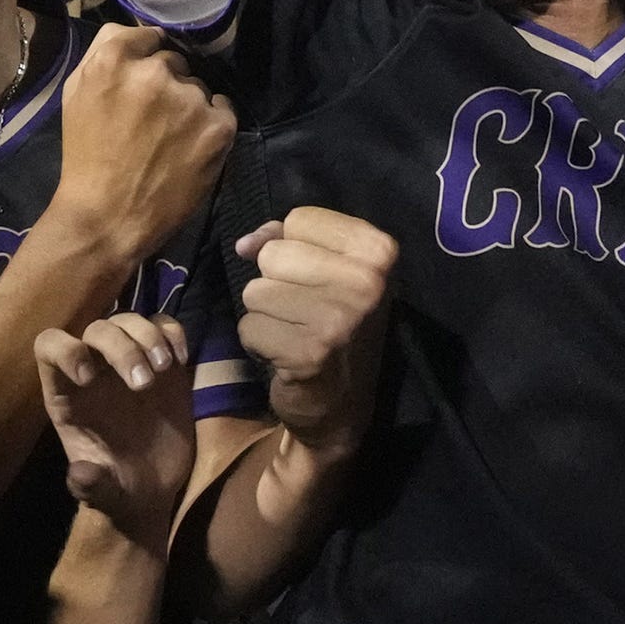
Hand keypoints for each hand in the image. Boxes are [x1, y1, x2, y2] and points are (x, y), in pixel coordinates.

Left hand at [35, 312, 196, 539]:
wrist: (151, 489)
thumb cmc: (115, 488)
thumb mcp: (101, 493)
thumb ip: (89, 485)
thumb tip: (81, 473)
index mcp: (67, 393)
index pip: (50, 346)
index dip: (65, 350)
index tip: (90, 378)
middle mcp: (95, 368)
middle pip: (98, 328)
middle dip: (121, 347)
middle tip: (144, 384)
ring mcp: (129, 361)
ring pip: (130, 320)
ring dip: (148, 337)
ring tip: (165, 369)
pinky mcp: (162, 362)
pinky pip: (163, 326)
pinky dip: (172, 333)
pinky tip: (181, 360)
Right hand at [48, 25, 235, 260]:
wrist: (108, 217)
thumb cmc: (86, 157)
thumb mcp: (76, 94)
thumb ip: (102, 53)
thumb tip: (135, 31)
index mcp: (113, 60)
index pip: (146, 35)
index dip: (145, 59)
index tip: (141, 83)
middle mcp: (155, 72)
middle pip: (173, 62)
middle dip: (165, 84)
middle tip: (152, 120)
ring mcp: (190, 99)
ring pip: (198, 87)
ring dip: (188, 105)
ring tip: (170, 140)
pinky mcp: (218, 126)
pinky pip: (223, 108)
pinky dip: (212, 124)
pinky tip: (191, 147)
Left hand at [234, 207, 395, 458]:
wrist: (343, 404)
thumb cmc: (335, 324)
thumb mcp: (328, 269)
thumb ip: (285, 239)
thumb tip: (245, 244)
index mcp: (379, 252)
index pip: (300, 219)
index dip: (294, 245)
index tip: (315, 276)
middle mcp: (367, 283)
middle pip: (274, 254)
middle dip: (276, 282)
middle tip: (304, 310)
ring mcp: (339, 321)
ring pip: (256, 291)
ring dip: (266, 314)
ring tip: (295, 332)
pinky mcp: (308, 354)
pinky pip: (249, 327)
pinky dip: (259, 342)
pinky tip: (286, 355)